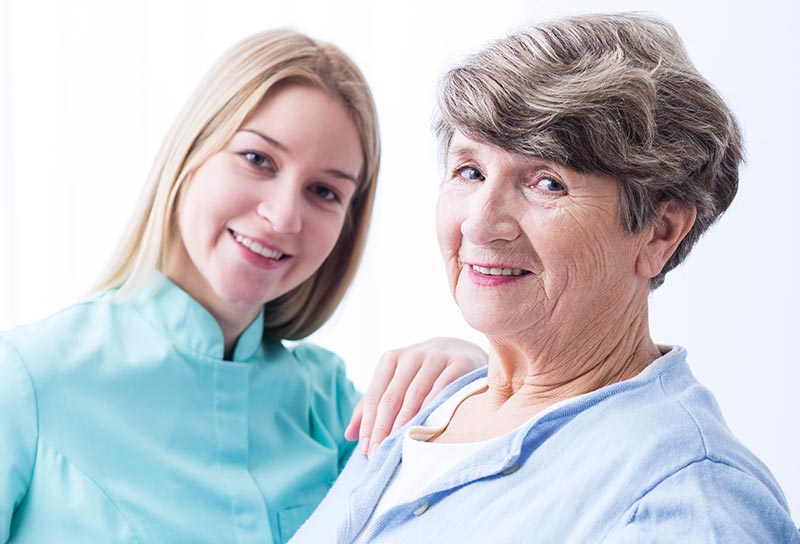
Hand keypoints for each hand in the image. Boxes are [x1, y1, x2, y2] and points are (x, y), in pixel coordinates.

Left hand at [345, 337, 486, 457]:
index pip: (375, 396)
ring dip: (405, 423)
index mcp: (391, 360)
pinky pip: (444, 387)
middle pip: (392, 397)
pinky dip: (434, 407)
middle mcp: (412, 356)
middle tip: (378, 454)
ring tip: (399, 447)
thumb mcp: (396, 382)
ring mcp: (436, 357)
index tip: (366, 450)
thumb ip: (373, 405)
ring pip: (416, 394)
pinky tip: (428, 426)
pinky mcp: (460, 362)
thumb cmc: (422, 373)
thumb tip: (349, 435)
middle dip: (382, 428)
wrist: (462, 349)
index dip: (368, 424)